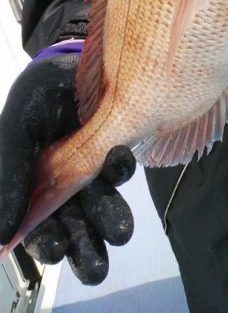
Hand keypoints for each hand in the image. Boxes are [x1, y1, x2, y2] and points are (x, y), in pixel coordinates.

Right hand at [0, 54, 135, 284]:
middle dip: (87, 250)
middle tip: (96, 262)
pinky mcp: (118, 152)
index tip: (54, 247)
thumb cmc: (38, 95)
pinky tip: (118, 158)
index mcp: (35, 188)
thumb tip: (1, 235)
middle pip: (76, 231)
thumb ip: (9, 176)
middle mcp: (66, 187)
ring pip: (103, 210)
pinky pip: (121, 170)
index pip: (39, 230)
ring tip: (119, 228)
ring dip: (111, 221)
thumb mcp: (17, 128)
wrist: (69, 59)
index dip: (46, 244)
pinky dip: (120, 169)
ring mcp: (94, 171)